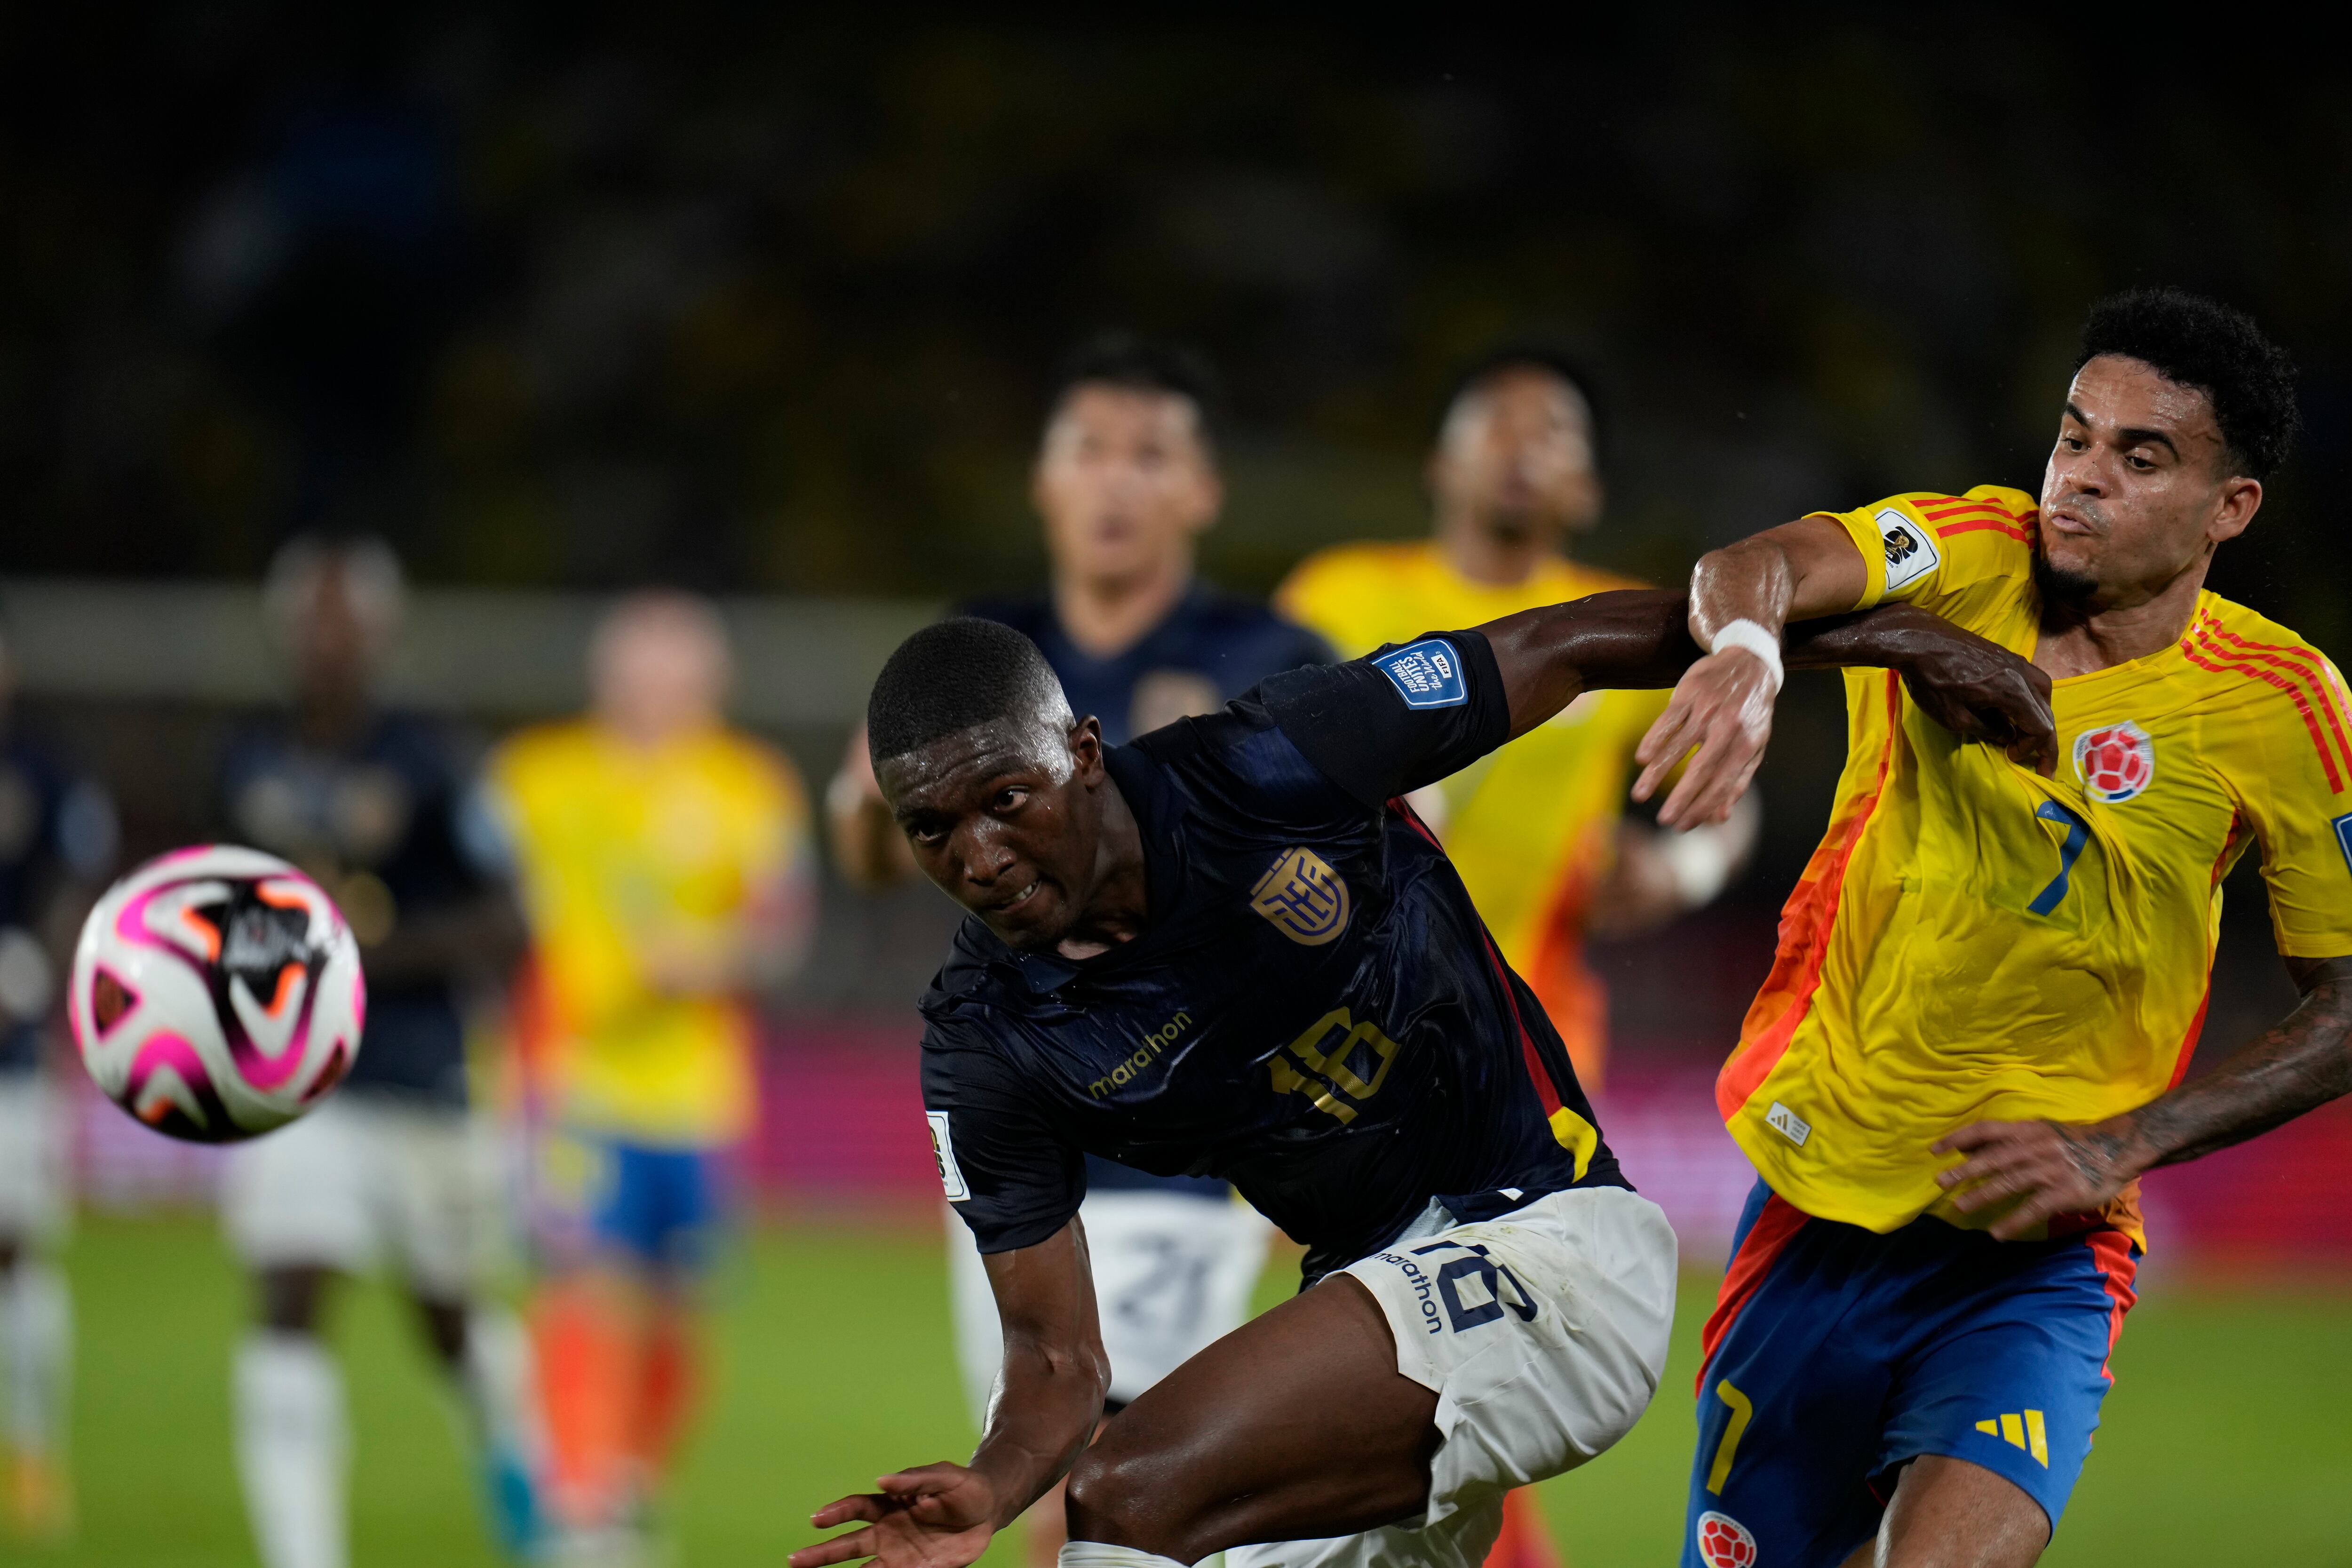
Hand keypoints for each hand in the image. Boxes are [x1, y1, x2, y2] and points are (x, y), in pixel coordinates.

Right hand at [792, 1462, 1000, 1567]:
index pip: (857, 1508)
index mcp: (890, 1504)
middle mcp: (888, 1531)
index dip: (837, 1512)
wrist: (990, 1511)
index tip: (817, 1519)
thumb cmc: (964, 1487)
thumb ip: (914, 1479)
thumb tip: (881, 1480)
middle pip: (848, 1545)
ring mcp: (899, 1554)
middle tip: (794, 1561)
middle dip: (821, 1553)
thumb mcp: (945, 1476)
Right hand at [1631, 647, 1775, 826]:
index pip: (1722, 783)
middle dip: (1681, 798)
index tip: (1683, 826)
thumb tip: (1720, 817)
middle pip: (1700, 769)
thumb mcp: (1755, 744)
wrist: (1750, 662)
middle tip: (1664, 821)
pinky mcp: (1688, 693)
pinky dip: (1653, 740)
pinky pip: (1667, 720)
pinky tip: (1641, 759)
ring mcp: (1706, 709)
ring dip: (1656, 774)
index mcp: (1746, 743)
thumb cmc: (1751, 711)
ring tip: (1640, 795)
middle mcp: (1727, 727)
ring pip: (1677, 746)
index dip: (1702, 806)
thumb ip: (1738, 780)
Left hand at [1895, 622, 2056, 773]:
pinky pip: (2028, 679)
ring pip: (2042, 692)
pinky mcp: (2004, 654)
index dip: (2032, 748)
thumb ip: (1988, 729)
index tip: (2012, 757)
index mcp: (2013, 691)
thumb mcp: (1955, 718)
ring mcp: (2015, 660)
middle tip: (2037, 760)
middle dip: (2042, 739)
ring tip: (2025, 731)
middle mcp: (2022, 673)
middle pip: (2046, 711)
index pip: (2041, 727)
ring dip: (2038, 715)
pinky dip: (2028, 698)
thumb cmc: (1932, 681)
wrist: (1918, 640)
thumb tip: (2008, 736)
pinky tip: (2013, 707)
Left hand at [1931, 1118, 2146, 1240]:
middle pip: (1993, 1158)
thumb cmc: (2070, 1142)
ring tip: (1960, 1207)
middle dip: (1964, 1171)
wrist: (2116, 1149)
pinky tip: (1997, 1233)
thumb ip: (2003, 1140)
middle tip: (1940, 1182)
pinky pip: (2034, 1208)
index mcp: (2025, 1130)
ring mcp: (2050, 1170)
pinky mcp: (2065, 1192)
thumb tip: (1964, 1148)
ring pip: (2009, 1183)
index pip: (1985, 1130)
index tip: (1935, 1150)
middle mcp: (2034, 1148)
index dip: (1958, 1138)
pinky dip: (2014, 1222)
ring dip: (1983, 1196)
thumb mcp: (2036, 1132)